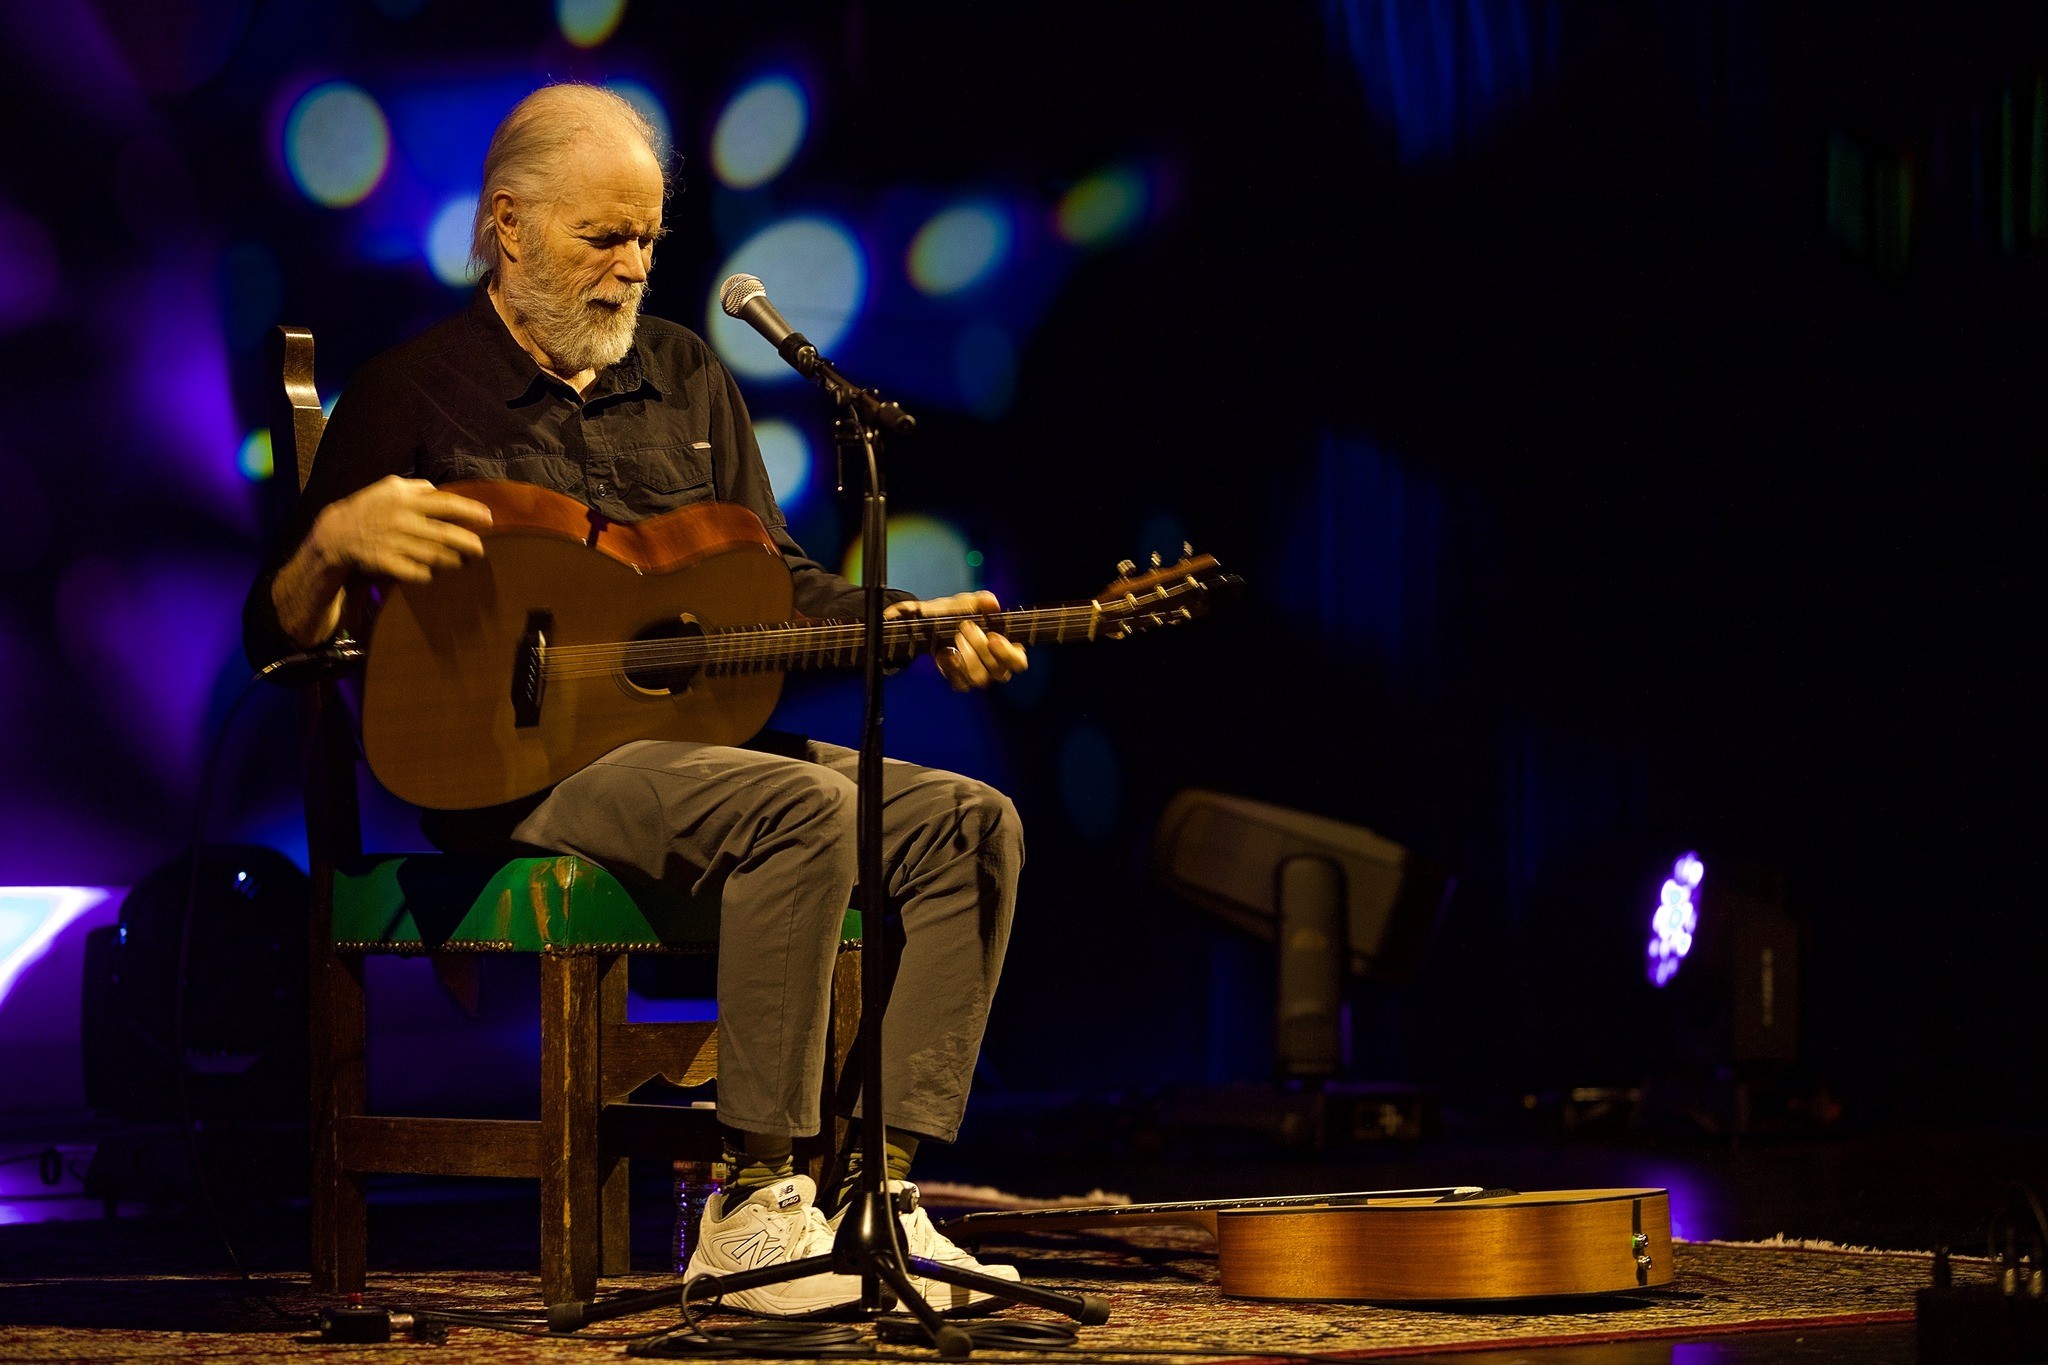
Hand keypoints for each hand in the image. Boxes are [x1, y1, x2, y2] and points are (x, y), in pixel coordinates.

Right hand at [312, 475, 493, 583]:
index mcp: (406, 499)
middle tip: (481, 550)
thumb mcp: (390, 488)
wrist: (337, 532)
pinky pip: (417, 572)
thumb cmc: (370, 508)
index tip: (488, 518)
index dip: (471, 511)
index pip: (446, 503)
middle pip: (446, 534)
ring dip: (452, 561)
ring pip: (435, 556)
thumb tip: (442, 491)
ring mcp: (394, 542)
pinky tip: (434, 572)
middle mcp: (402, 520)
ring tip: (461, 562)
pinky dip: (428, 574)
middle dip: (469, 544)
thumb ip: (418, 488)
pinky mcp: (386, 562)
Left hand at [884, 590, 1027, 690]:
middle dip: (981, 648)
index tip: (992, 637)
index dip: (1008, 653)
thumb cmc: (957, 613)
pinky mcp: (961, 681)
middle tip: (966, 627)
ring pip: (980, 678)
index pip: (1018, 662)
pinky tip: (946, 651)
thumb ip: (980, 601)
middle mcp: (995, 666)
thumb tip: (992, 603)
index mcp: (1006, 648)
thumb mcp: (967, 603)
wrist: (930, 623)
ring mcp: (979, 676)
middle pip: (999, 670)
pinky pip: (961, 683)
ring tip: (956, 637)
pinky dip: (952, 667)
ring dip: (968, 658)